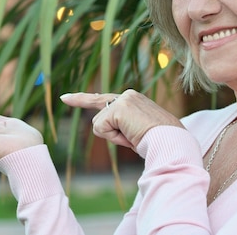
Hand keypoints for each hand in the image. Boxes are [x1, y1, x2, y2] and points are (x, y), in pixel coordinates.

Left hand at [60, 89, 183, 149]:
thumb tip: (104, 127)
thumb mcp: (139, 131)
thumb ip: (123, 126)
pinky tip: (130, 135)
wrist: (170, 141)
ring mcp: (122, 100)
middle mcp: (127, 95)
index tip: (65, 97)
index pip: (103, 99)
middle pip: (97, 113)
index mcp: (133, 99)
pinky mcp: (118, 109)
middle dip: (98, 121)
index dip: (82, 99)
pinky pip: (101, 129)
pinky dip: (114, 138)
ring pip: (99, 124)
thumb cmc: (159, 141)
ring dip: (114, 137)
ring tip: (134, 137)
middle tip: (118, 128)